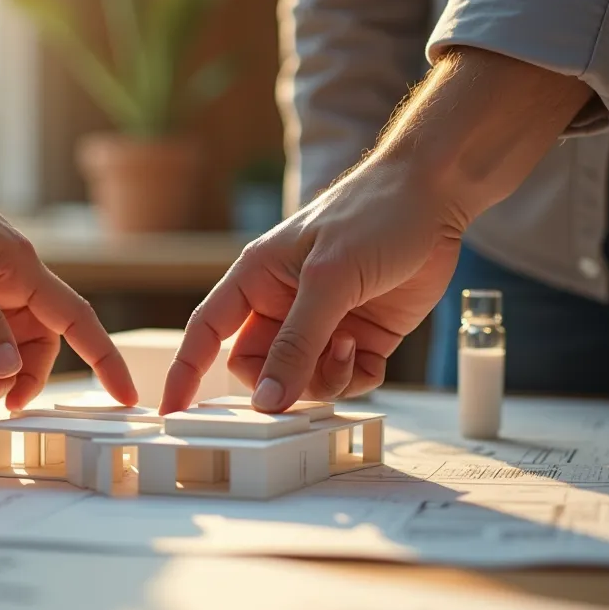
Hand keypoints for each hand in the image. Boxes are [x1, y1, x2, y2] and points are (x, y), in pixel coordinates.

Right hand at [160, 158, 464, 412]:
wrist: (435, 196)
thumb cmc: (371, 215)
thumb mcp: (327, 280)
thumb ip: (296, 344)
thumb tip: (267, 400)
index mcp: (256, 279)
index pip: (206, 333)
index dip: (186, 373)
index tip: (173, 413)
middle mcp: (283, 305)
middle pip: (258, 369)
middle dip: (280, 383)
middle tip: (307, 376)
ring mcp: (323, 323)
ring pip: (302, 382)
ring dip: (324, 380)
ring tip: (350, 347)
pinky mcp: (361, 337)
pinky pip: (345, 381)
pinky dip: (356, 379)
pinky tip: (369, 350)